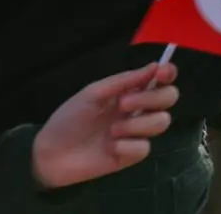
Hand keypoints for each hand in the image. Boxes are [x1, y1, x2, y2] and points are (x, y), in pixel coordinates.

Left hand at [31, 62, 180, 189]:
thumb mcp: (93, 93)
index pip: (161, 79)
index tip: (161, 73)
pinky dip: (128, 146)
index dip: (168, 73)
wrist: (50, 154)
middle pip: (169, 98)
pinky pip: (145, 147)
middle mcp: (139, 110)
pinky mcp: (131, 155)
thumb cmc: (69, 119)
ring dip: (138, 124)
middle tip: (124, 104)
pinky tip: (110, 148)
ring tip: (112, 130)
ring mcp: (137, 133)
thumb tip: (154, 66)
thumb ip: (124, 81)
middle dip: (151, 99)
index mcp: (130, 92)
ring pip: (162, 122)